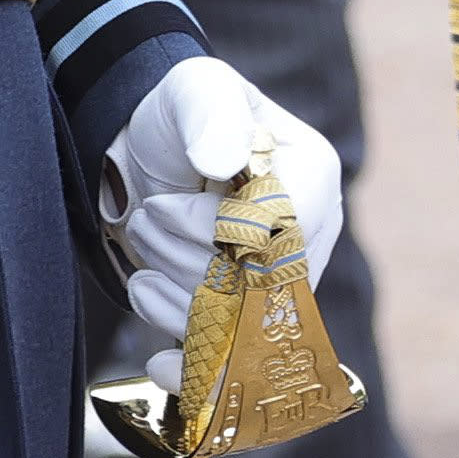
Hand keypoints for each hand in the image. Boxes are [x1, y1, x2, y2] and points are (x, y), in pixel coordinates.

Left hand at [100, 59, 348, 351]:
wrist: (151, 155)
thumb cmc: (181, 115)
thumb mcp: (193, 92)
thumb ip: (211, 115)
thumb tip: (225, 158)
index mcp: (312, 176)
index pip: (281, 231)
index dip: (217, 233)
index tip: (163, 207)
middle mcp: (310, 237)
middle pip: (261, 288)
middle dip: (187, 264)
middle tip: (147, 220)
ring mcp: (281, 284)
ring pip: (240, 329)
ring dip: (175, 302)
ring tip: (145, 255)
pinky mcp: (247, 320)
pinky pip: (231, 363)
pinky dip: (192, 365)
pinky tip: (161, 361)